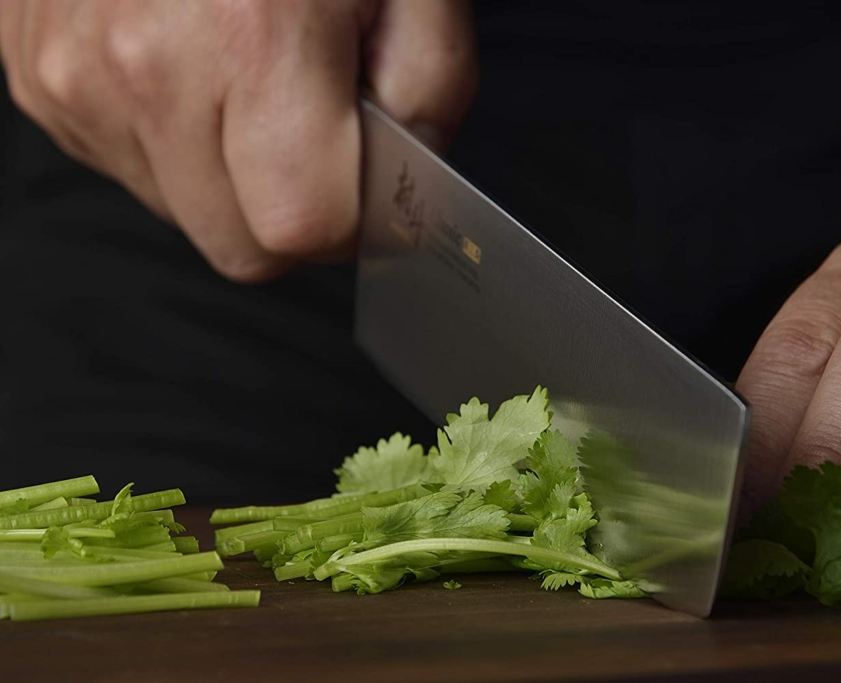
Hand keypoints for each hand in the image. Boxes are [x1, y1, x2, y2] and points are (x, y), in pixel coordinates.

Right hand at [0, 0, 476, 281]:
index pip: (305, 230)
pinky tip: (190, 68)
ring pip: (184, 216)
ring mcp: (78, 78)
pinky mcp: (40, 79)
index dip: (351, 221)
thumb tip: (398, 193)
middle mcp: (147, 70)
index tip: (363, 183)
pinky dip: (172, 143)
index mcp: (255, 42)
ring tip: (243, 78)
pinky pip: (130, 169)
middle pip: (242, 248)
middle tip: (310, 132)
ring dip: (230, 178)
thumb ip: (427, 101)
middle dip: (292, 212)